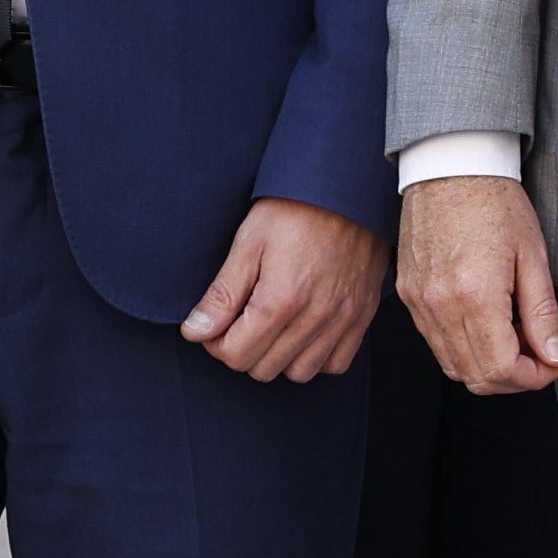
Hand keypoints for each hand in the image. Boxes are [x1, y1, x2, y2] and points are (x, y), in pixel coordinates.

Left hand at [182, 195, 387, 382]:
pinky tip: (304, 331)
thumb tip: (195, 333)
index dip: (215, 343)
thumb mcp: (249, 242)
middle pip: (263, 369)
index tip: (218, 321)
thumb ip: (222, 294)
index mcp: (281, 299)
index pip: (235, 356)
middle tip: (242, 320)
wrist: (348, 184)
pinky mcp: (363, 314)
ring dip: (279, 357)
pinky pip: (336, 362)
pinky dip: (317, 356)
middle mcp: (315, 316)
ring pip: (299, 372)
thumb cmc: (295, 208)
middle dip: (244, 349)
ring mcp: (343, 318)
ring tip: (273, 326)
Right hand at [400, 175, 557, 393]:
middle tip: (542, 355)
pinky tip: (489, 324)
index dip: (533, 378)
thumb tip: (556, 358)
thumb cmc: (497, 203)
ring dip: (488, 366)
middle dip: (514, 378)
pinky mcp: (408, 296)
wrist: (451, 166)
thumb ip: (544, 314)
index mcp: (475, 295)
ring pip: (453, 366)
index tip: (555, 364)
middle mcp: (439, 306)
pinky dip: (464, 348)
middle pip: (475, 377)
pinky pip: (435, 342)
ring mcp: (418, 304)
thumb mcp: (534, 256)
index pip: (501, 369)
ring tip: (517, 336)